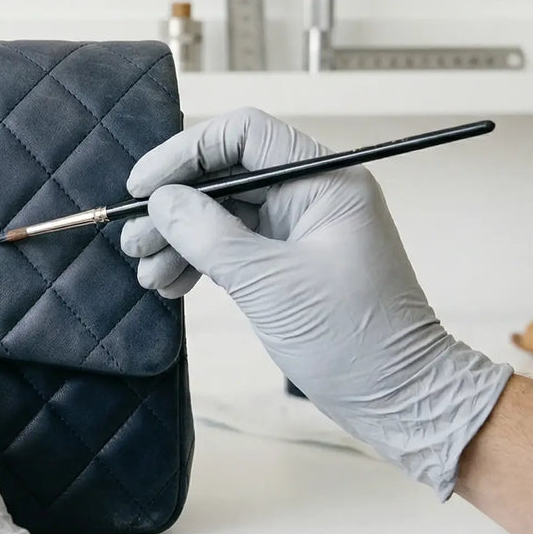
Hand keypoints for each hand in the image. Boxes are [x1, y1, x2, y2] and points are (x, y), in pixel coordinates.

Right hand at [121, 108, 511, 497]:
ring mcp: (298, 229)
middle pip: (225, 175)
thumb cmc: (352, 340)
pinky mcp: (287, 262)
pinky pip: (229, 244)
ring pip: (220, 211)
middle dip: (174, 205)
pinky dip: (196, 259)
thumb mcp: (268, 284)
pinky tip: (170, 283)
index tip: (144, 188)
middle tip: (135, 240)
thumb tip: (161, 200)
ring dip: (177, 237)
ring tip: (147, 272)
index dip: (185, 154)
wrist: (398, 398)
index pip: (242, 135)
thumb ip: (208, 235)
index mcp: (324, 181)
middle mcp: (311, 195)